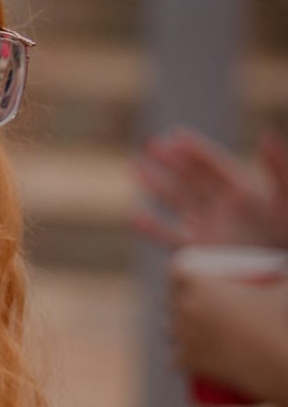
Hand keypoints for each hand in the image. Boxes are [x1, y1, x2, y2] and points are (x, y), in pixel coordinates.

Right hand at [134, 128, 287, 250]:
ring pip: (176, 201)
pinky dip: (152, 228)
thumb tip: (266, 135)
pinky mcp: (198, 251)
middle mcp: (221, 205)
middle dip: (170, 160)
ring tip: (137, 167)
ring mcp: (207, 227)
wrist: (277, 271)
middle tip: (151, 143)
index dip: (194, 149)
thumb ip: (278, 168)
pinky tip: (134, 216)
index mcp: (242, 188)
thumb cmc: (287, 234)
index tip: (175, 135)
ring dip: (156, 184)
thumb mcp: (287, 197)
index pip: (213, 164)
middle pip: (190, 177)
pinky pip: (170, 237)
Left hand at [167, 265, 287, 406]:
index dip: (181, 271)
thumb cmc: (279, 321)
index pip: (177, 270)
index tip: (191, 275)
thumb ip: (284, 273)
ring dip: (174, 328)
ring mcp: (182, 336)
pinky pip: (173, 359)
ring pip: (167, 330)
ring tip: (186, 328)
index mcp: (200, 283)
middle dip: (177, 299)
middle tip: (195, 303)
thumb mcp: (284, 288)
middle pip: (169, 299)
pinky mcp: (186, 362)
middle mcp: (184, 307)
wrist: (274, 362)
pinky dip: (178, 359)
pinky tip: (178, 358)